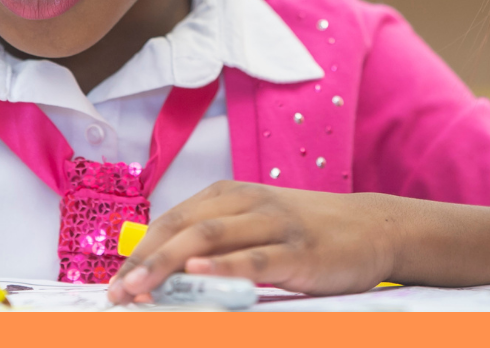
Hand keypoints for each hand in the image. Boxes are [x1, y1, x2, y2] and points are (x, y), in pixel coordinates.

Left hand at [106, 182, 396, 301]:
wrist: (376, 226)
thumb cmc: (309, 231)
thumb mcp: (258, 225)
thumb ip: (218, 243)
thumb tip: (166, 275)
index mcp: (230, 195)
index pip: (171, 220)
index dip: (138, 251)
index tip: (113, 284)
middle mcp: (247, 202)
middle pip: (182, 226)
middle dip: (143, 260)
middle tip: (116, 293)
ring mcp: (273, 224)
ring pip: (210, 238)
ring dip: (169, 264)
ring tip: (139, 288)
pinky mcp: (298, 250)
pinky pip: (255, 257)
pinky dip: (224, 266)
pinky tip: (198, 273)